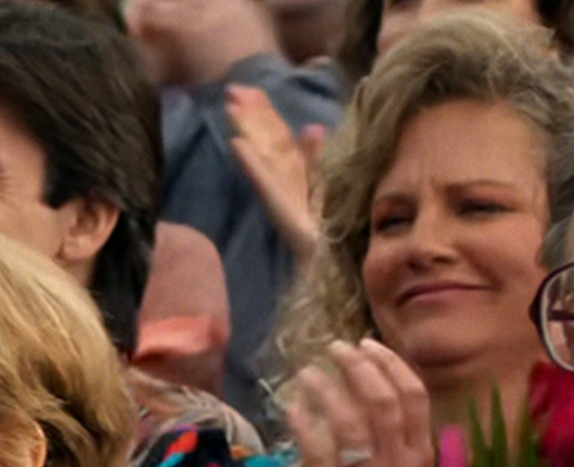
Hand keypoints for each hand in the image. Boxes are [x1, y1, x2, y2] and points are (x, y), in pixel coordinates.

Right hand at [227, 84, 325, 260]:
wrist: (341, 267)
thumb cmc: (336, 231)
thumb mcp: (330, 189)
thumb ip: (317, 160)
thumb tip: (313, 127)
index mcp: (297, 180)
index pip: (278, 140)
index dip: (263, 114)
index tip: (248, 91)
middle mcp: (287, 188)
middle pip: (267, 146)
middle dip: (250, 118)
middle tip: (233, 90)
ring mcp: (285, 203)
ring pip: (264, 161)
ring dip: (246, 134)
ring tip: (232, 109)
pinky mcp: (289, 219)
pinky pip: (270, 188)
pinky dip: (254, 166)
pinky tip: (239, 146)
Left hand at [290, 340, 464, 466]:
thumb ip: (409, 449)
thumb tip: (396, 407)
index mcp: (424, 458)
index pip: (413, 395)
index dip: (389, 365)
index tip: (368, 347)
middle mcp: (402, 465)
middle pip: (381, 397)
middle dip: (356, 366)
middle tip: (334, 349)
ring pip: (348, 418)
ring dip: (326, 387)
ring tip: (308, 373)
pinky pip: (317, 450)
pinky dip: (304, 422)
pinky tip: (292, 407)